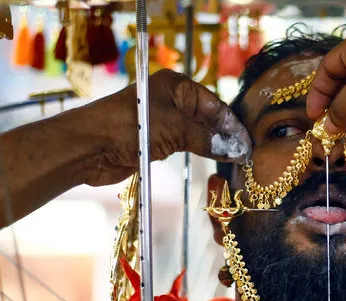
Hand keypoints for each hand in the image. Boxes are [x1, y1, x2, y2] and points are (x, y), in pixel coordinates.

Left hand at [82, 69, 250, 185]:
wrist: (90, 146)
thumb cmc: (130, 126)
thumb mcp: (175, 130)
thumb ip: (208, 139)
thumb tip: (236, 150)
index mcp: (176, 86)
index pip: (214, 104)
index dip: (231, 124)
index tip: (247, 143)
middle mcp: (171, 100)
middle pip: (207, 118)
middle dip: (225, 135)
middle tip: (244, 154)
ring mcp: (164, 121)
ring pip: (197, 133)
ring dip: (214, 145)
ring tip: (234, 159)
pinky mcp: (157, 141)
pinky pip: (185, 144)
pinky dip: (199, 152)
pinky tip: (214, 160)